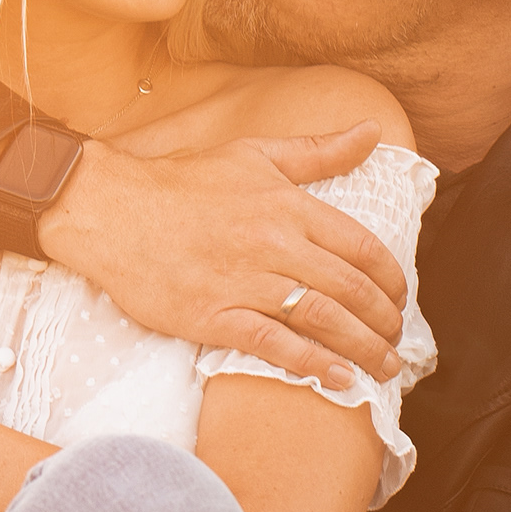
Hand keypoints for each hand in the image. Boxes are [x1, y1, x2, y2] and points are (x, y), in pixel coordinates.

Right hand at [40, 127, 407, 389]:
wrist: (110, 210)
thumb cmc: (182, 182)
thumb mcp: (254, 154)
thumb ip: (318, 152)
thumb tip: (373, 132)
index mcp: (287, 205)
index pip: (361, 246)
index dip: (391, 279)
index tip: (400, 299)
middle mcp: (274, 243)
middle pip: (350, 289)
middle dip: (384, 321)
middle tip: (397, 341)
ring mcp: (244, 282)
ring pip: (323, 319)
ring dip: (363, 348)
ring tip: (384, 367)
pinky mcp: (214, 316)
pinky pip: (275, 345)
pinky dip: (313, 365)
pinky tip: (338, 380)